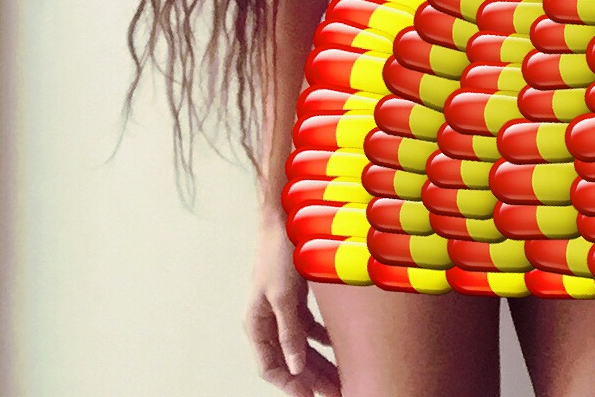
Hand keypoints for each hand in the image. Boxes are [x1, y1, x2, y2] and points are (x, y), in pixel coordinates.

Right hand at [246, 216, 341, 396]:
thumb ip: (289, 332)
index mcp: (255, 321)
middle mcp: (267, 318)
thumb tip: (295, 367)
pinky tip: (338, 346)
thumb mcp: (284, 295)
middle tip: (334, 392)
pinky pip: (308, 327)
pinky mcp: (295, 297)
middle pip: (287, 360)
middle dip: (310, 378)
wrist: (285, 216)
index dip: (288, 385)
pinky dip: (322, 338)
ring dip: (319, 361)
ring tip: (339, 377)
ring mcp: (281, 308)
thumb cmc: (278, 251)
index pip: (269, 366)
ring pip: (300, 345)